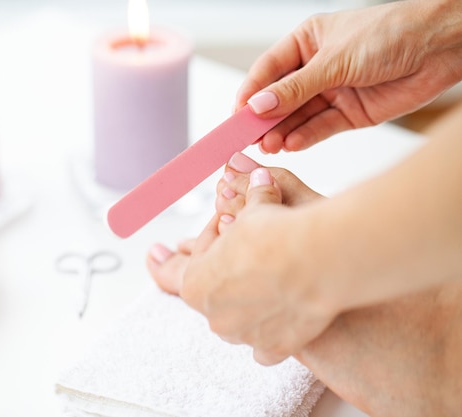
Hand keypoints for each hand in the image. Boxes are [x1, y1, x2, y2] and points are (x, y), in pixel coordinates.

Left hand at [161, 153, 334, 364]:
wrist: (318, 260)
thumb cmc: (276, 233)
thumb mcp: (253, 209)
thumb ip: (244, 198)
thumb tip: (248, 174)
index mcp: (195, 282)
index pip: (183, 263)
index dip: (187, 245)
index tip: (175, 244)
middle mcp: (214, 315)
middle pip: (215, 289)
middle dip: (226, 267)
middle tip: (247, 245)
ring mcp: (243, 335)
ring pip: (238, 318)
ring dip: (247, 298)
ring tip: (269, 274)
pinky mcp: (273, 348)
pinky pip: (264, 345)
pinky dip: (270, 331)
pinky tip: (278, 315)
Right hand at [235, 0, 461, 153]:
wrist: (441, 48)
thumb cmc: (392, 33)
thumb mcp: (335, 59)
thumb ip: (296, 88)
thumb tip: (260, 105)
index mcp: (307, 42)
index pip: (267, 71)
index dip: (250, 94)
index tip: (235, 115)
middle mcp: (316, 69)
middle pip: (280, 98)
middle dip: (263, 118)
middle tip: (247, 138)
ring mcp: (332, 92)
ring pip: (297, 116)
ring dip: (282, 132)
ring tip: (268, 145)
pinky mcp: (349, 114)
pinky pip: (320, 128)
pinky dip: (305, 138)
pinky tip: (290, 144)